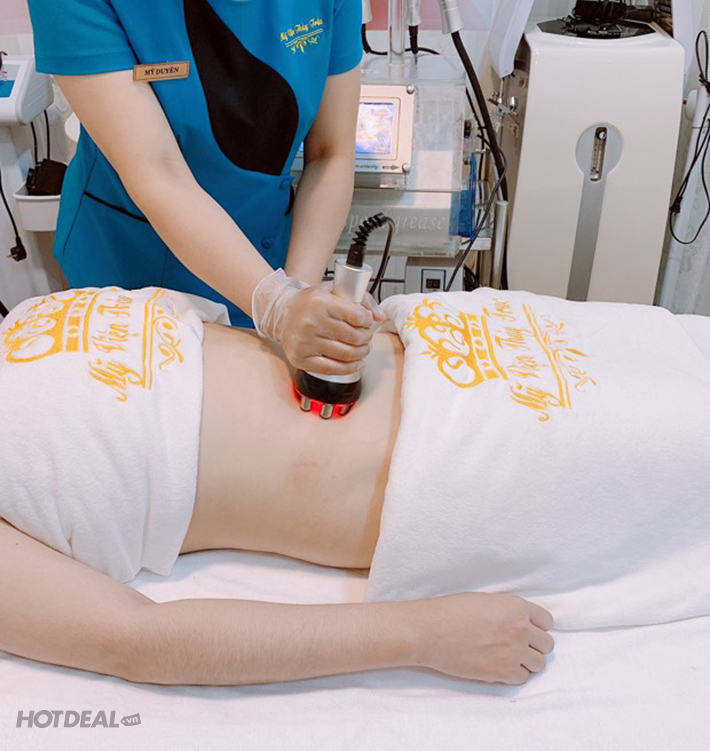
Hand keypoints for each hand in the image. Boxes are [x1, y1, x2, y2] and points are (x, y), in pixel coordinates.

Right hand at [252, 269, 385, 374]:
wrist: (282, 314)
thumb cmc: (310, 303)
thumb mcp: (334, 290)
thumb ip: (361, 298)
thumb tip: (380, 316)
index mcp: (321, 302)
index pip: (358, 317)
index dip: (368, 321)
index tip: (368, 322)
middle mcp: (311, 323)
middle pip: (354, 338)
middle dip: (367, 339)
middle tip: (366, 336)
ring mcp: (305, 343)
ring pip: (346, 355)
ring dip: (361, 354)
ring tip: (362, 349)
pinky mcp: (301, 358)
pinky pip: (332, 369)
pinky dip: (349, 368)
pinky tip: (356, 363)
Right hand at [406, 593, 554, 684]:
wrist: (430, 630)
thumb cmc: (451, 611)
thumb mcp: (486, 600)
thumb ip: (509, 611)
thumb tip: (522, 624)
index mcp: (516, 606)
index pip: (547, 622)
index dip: (536, 627)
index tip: (526, 631)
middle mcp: (520, 629)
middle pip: (547, 645)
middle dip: (534, 645)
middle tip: (516, 646)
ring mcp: (513, 652)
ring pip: (539, 664)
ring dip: (526, 661)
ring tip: (507, 657)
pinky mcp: (502, 672)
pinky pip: (522, 678)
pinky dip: (513, 674)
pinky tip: (497, 665)